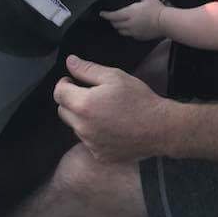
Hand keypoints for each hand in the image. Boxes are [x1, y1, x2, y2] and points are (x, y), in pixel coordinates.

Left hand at [54, 55, 174, 161]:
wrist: (159, 128)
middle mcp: (82, 127)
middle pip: (63, 111)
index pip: (58, 93)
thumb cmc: (138, 99)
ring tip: (105, 110)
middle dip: (71, 100)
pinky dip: (94, 132)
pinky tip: (111, 126)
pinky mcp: (99, 154)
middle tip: (90, 94)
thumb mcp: (114, 76)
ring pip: (75, 126)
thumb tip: (70, 62)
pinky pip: (88, 141)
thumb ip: (88, 69)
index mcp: (83, 105)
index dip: (64, 83)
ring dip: (82, 117)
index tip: (72, 80)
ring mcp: (89, 143)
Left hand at [100, 0, 164, 39]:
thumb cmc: (157, 10)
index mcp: (130, 13)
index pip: (113, 15)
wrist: (166, 22)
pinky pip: (129, 35)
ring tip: (120, 22)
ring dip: (119, 26)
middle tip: (112, 17)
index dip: (106, 15)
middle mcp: (130, 23)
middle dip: (112, 20)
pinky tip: (131, 27)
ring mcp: (133, 31)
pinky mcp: (138, 37)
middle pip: (115, 24)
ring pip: (120, 31)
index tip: (102, 13)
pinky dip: (127, 31)